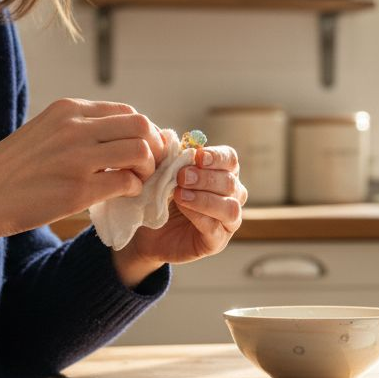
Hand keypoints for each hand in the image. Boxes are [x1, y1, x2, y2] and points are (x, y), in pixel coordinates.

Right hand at [0, 98, 165, 246]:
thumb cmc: (11, 169)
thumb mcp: (44, 132)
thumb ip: (78, 129)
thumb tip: (119, 137)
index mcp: (67, 109)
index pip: (125, 112)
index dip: (142, 131)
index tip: (143, 148)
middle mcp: (75, 127)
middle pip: (140, 126)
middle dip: (153, 146)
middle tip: (149, 166)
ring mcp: (78, 158)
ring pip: (140, 151)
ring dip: (147, 169)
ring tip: (136, 180)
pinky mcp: (79, 189)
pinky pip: (126, 182)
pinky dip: (134, 189)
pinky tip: (123, 194)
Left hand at [111, 145, 246, 281]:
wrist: (146, 233)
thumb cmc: (159, 198)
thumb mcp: (161, 174)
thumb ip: (166, 156)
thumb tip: (164, 136)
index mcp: (222, 173)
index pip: (230, 159)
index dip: (216, 156)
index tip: (197, 156)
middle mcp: (231, 195)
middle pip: (230, 182)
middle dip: (205, 177)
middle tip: (181, 176)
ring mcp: (227, 221)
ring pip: (230, 207)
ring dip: (205, 198)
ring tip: (180, 194)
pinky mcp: (217, 241)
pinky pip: (216, 228)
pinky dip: (200, 217)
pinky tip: (184, 209)